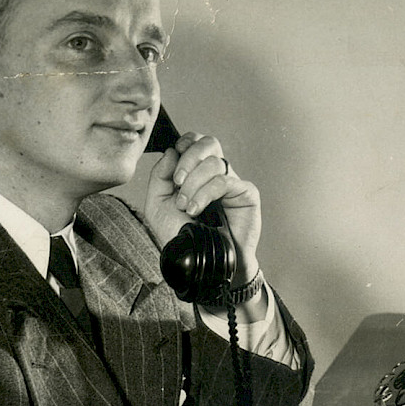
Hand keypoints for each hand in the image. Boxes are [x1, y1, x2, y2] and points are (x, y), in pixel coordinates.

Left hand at [144, 132, 261, 285]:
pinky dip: (206, 193)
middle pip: (209, 143)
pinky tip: (196, 209)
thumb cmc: (182, 236)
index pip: (195, 142)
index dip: (185, 144)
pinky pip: (225, 181)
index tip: (174, 167)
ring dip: (194, 184)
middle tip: (178, 182)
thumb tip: (172, 151)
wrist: (201, 263)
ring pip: (215, 162)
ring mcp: (232, 183)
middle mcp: (215, 174)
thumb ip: (160, 176)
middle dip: (189, 159)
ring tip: (186, 206)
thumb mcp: (158, 205)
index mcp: (196, 172)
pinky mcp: (246, 195)